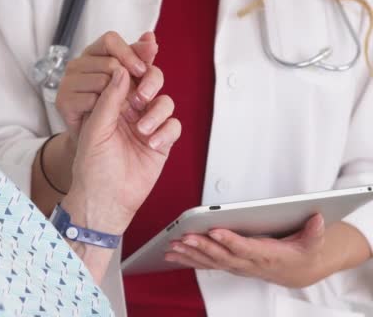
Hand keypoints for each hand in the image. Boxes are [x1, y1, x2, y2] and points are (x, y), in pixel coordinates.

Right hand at [56, 31, 163, 141]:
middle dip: (130, 82)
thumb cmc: (114, 108)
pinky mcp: (63, 101)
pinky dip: (104, 110)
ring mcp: (67, 82)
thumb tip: (151, 37)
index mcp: (93, 54)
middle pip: (110, 62)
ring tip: (125, 112)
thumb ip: (140, 58)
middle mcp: (77, 64)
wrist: (97, 143)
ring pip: (102, 81)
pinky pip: (91, 100)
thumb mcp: (132, 80)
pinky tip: (108, 118)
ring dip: (119, 99)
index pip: (110, 40)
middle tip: (139, 100)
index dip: (129, 53)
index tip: (142, 71)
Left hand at [62, 67, 180, 235]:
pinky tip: (152, 142)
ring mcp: (147, 126)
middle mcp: (130, 112)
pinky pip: (174, 126)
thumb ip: (109, 98)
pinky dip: (166, 131)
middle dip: (150, 83)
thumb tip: (120, 71)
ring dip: (157, 111)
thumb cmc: (93, 169)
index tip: (141, 54)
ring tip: (143, 129)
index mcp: (110, 105)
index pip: (126, 75)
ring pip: (165, 102)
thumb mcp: (95, 128)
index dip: (135, 62)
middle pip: (151, 82)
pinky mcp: (162, 142)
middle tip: (141, 95)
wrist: (105, 199)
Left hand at [165, 214, 327, 287]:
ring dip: (189, 255)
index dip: (229, 240)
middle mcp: (247, 263)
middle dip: (201, 247)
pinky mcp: (228, 264)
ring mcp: (236, 265)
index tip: (214, 230)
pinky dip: (188, 259)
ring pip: (209, 262)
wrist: (297, 270)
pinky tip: (173, 253)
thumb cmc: (301, 253)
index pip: (244, 248)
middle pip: (221, 256)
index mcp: (265, 256)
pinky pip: (206, 264)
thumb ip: (315, 232)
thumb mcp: (314, 243)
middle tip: (183, 238)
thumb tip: (317, 218)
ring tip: (172, 247)